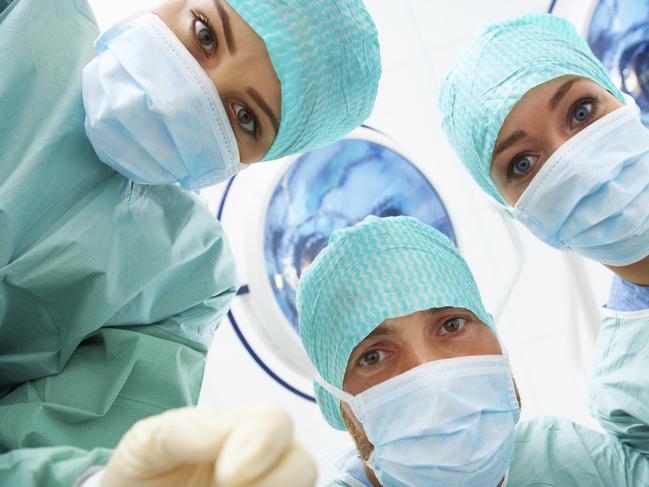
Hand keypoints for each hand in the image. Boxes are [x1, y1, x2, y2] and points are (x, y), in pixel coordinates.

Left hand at [101, 404, 316, 486]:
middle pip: (303, 462)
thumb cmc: (142, 473)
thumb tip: (227, 432)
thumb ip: (187, 428)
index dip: (262, 445)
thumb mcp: (150, 441)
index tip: (228, 476)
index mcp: (238, 432)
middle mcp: (263, 463)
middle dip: (276, 479)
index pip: (275, 421)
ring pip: (305, 484)